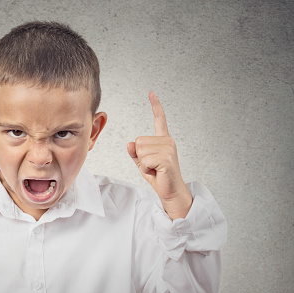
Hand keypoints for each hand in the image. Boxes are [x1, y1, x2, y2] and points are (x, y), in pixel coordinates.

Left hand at [127, 92, 191, 218]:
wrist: (170, 191)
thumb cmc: (158, 176)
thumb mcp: (142, 163)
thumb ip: (135, 153)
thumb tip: (130, 143)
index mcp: (163, 139)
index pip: (160, 119)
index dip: (155, 106)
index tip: (151, 93)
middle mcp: (167, 141)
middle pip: (138, 141)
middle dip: (140, 156)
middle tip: (152, 166)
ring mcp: (168, 149)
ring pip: (140, 151)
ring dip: (143, 163)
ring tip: (155, 169)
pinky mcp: (166, 159)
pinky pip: (145, 160)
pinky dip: (146, 169)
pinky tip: (156, 172)